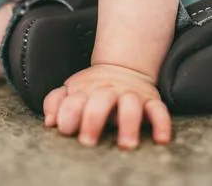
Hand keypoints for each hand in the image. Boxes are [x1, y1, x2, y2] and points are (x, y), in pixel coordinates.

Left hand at [43, 64, 171, 149]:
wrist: (122, 66)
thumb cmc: (92, 87)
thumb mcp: (71, 90)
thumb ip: (56, 102)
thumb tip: (49, 120)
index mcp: (85, 90)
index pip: (73, 101)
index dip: (68, 115)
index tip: (66, 130)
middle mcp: (108, 91)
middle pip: (100, 101)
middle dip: (93, 120)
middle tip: (88, 142)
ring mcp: (130, 95)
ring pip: (131, 104)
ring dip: (128, 123)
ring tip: (125, 145)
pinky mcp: (150, 100)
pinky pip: (159, 110)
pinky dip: (162, 123)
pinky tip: (160, 139)